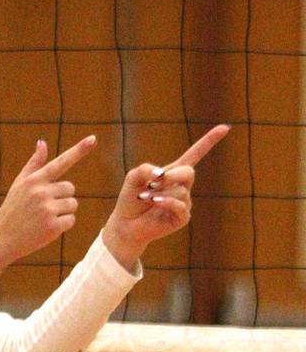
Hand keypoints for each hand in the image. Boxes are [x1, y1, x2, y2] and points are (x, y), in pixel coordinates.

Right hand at [0, 135, 96, 279]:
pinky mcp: (52, 226)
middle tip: (43, 207)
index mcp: (33, 180)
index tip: (93, 138)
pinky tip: (47, 228)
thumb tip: (43, 142)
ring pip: (73, 204)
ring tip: (44, 218)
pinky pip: (71, 220)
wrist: (1, 238)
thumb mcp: (19, 184)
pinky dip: (63, 225)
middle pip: (70, 188)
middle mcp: (41, 192)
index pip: (60, 162)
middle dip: (62, 197)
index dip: (78, 151)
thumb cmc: (12, 209)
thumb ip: (34, 164)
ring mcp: (47, 209)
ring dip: (64, 211)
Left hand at [102, 124, 229, 267]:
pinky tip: (155, 202)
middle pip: (188, 173)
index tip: (225, 128)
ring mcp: (185, 202)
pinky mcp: (182, 217)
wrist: (126, 224)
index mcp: (173, 172)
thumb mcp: (133, 177)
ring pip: (180, 190)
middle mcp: (182, 186)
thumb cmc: (130, 199)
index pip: (195, 154)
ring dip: (159, 193)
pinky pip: (180, 205)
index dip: (209, 141)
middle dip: (170, 176)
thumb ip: (145, 169)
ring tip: (146, 198)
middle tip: (152, 184)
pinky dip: (166, 202)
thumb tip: (162, 174)